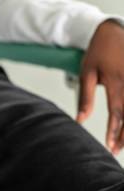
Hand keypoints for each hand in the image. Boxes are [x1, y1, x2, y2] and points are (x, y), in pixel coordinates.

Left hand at [77, 19, 123, 153]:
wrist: (112, 30)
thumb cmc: (97, 53)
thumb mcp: (86, 73)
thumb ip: (85, 98)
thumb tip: (80, 120)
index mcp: (116, 80)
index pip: (117, 111)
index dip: (114, 131)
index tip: (110, 146)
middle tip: (116, 150)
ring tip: (123, 143)